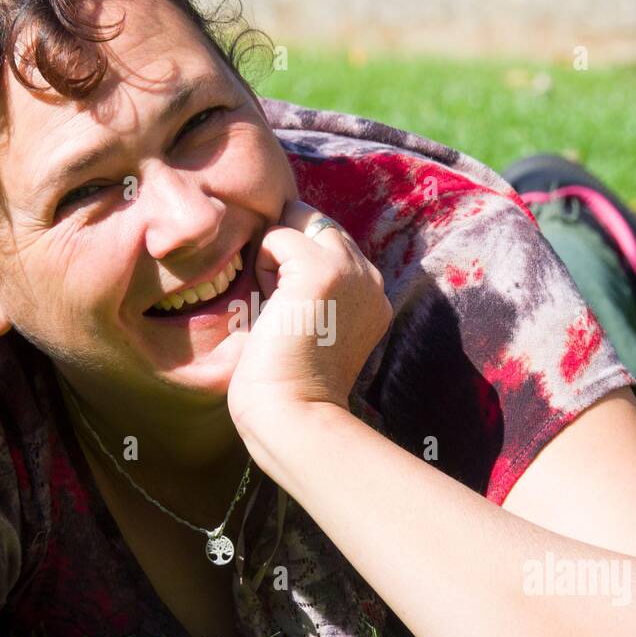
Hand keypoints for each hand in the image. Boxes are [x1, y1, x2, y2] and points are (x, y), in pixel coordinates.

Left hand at [226, 200, 392, 438]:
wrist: (293, 414)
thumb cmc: (287, 383)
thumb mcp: (311, 324)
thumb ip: (310, 287)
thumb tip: (278, 242)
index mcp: (373, 295)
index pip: (331, 243)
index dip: (296, 260)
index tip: (287, 308)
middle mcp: (370, 278)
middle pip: (318, 223)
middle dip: (287, 251)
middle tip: (279, 307)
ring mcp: (350, 270)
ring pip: (300, 221)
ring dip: (275, 258)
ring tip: (277, 307)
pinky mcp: (322, 270)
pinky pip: (278, 235)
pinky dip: (262, 264)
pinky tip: (271, 305)